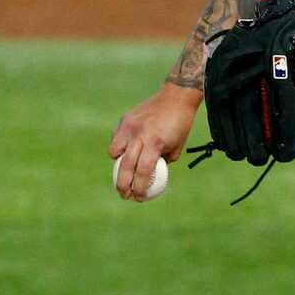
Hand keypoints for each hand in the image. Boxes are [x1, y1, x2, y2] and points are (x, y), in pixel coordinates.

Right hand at [109, 81, 201, 200]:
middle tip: (124, 194)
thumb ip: (160, 161)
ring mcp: (129, 126)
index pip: (143, 172)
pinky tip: (126, 150)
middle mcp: (139, 135)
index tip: (139, 198)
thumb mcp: (176, 148)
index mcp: (155, 143)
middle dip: (122, 185)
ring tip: (125, 168)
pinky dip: (119, 147)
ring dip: (118, 163)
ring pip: (115, 152)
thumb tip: (149, 176)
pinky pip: (116, 139)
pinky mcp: (124, 120)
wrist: (175, 97)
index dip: (139, 188)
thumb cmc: (180, 125)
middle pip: (124, 167)